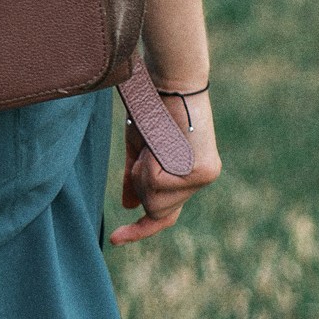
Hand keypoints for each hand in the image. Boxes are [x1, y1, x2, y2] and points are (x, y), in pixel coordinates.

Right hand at [112, 86, 219, 244]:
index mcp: (190, 174)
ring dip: (141, 172)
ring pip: (153, 199)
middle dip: (138, 184)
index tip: (115, 239)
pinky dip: (146, 163)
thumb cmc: (152, 107)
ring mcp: (203, 178)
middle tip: (144, 152)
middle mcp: (202, 180)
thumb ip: (136, 179)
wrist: (170, 80)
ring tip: (152, 143)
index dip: (140, 230)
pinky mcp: (200, 171)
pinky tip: (157, 143)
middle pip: (154, 209)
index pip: (166, 214)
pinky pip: (155, 183)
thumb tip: (131, 206)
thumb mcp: (140, 149)